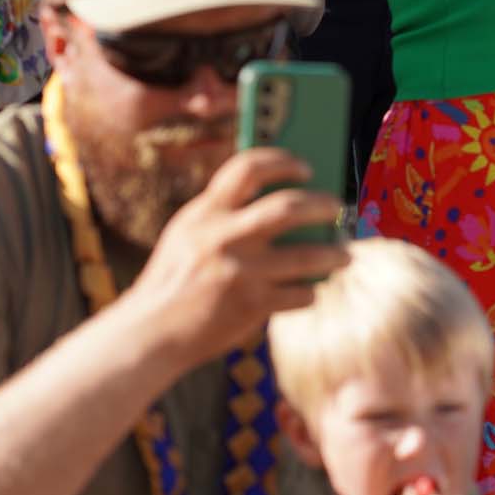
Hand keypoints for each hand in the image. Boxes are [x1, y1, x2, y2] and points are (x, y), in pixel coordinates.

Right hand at [125, 148, 346, 365]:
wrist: (149, 333)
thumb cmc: (173, 281)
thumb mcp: (186, 235)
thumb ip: (221, 214)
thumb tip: (282, 201)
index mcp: (205, 212)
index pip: (248, 167)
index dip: (282, 161)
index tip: (305, 168)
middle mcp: (224, 236)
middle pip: (289, 206)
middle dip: (322, 205)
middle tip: (337, 208)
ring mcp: (240, 272)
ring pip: (308, 256)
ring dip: (333, 255)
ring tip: (345, 255)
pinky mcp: (252, 305)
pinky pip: (300, 294)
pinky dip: (310, 293)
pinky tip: (312, 291)